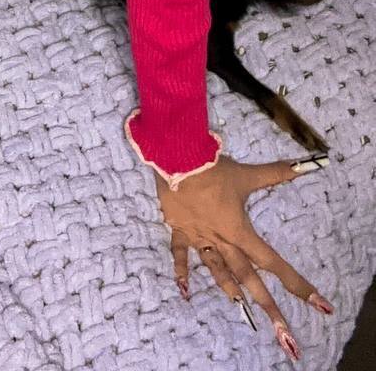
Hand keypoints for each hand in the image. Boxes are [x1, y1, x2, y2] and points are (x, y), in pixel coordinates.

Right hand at [156, 154, 333, 361]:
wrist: (177, 161)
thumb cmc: (213, 170)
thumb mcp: (246, 175)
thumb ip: (275, 174)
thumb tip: (303, 168)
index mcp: (240, 232)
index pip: (274, 263)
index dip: (297, 284)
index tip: (319, 305)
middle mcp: (222, 241)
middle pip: (248, 278)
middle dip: (268, 305)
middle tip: (283, 333)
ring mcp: (200, 238)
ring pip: (217, 269)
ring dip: (228, 288)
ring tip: (240, 306)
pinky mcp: (180, 230)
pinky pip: (180, 254)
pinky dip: (181, 271)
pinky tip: (184, 290)